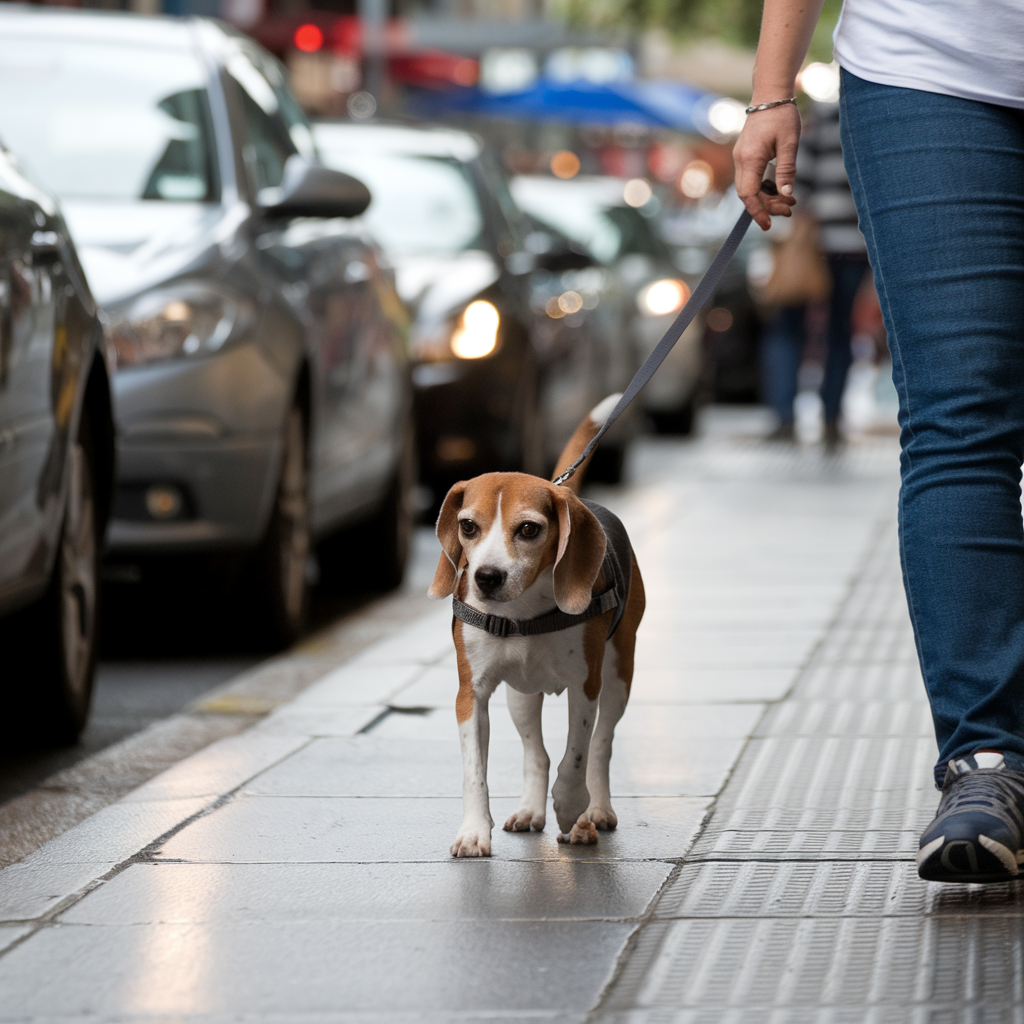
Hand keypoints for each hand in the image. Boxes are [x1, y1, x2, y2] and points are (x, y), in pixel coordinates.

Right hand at [733, 103, 800, 229]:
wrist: (769, 94)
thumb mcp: (789, 143)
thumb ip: (786, 170)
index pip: (748, 194)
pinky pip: (752, 179)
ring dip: (767, 198)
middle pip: (748, 194)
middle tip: (790, 210)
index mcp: (750, 159)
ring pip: (750, 188)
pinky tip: (780, 188)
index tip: (768, 225)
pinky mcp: (746, 156)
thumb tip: (786, 195)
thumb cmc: (781, 115)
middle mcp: (741, 161)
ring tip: (789, 201)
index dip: (757, 212)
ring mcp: (741, 158)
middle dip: (767, 206)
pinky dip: (765, 188)